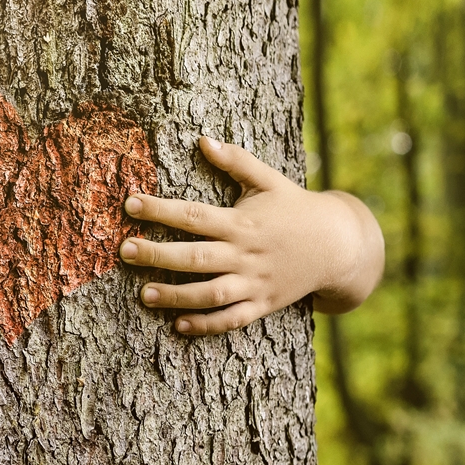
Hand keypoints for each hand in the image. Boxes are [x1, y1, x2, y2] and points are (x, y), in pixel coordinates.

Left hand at [119, 136, 383, 335]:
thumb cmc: (296, 208)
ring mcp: (255, 283)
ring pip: (211, 294)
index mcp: (242, 222)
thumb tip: (204, 139)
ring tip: (144, 294)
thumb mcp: (270, 180)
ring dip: (176, 296)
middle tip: (125, 251)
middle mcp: (246, 254)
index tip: (130, 204)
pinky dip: (207, 325)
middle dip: (158, 255)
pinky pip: (232, 319)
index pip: (193, 215)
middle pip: (196, 257)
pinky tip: (179, 324)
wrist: (339, 245)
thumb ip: (236, 161)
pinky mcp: (263, 305)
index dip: (160, 209)